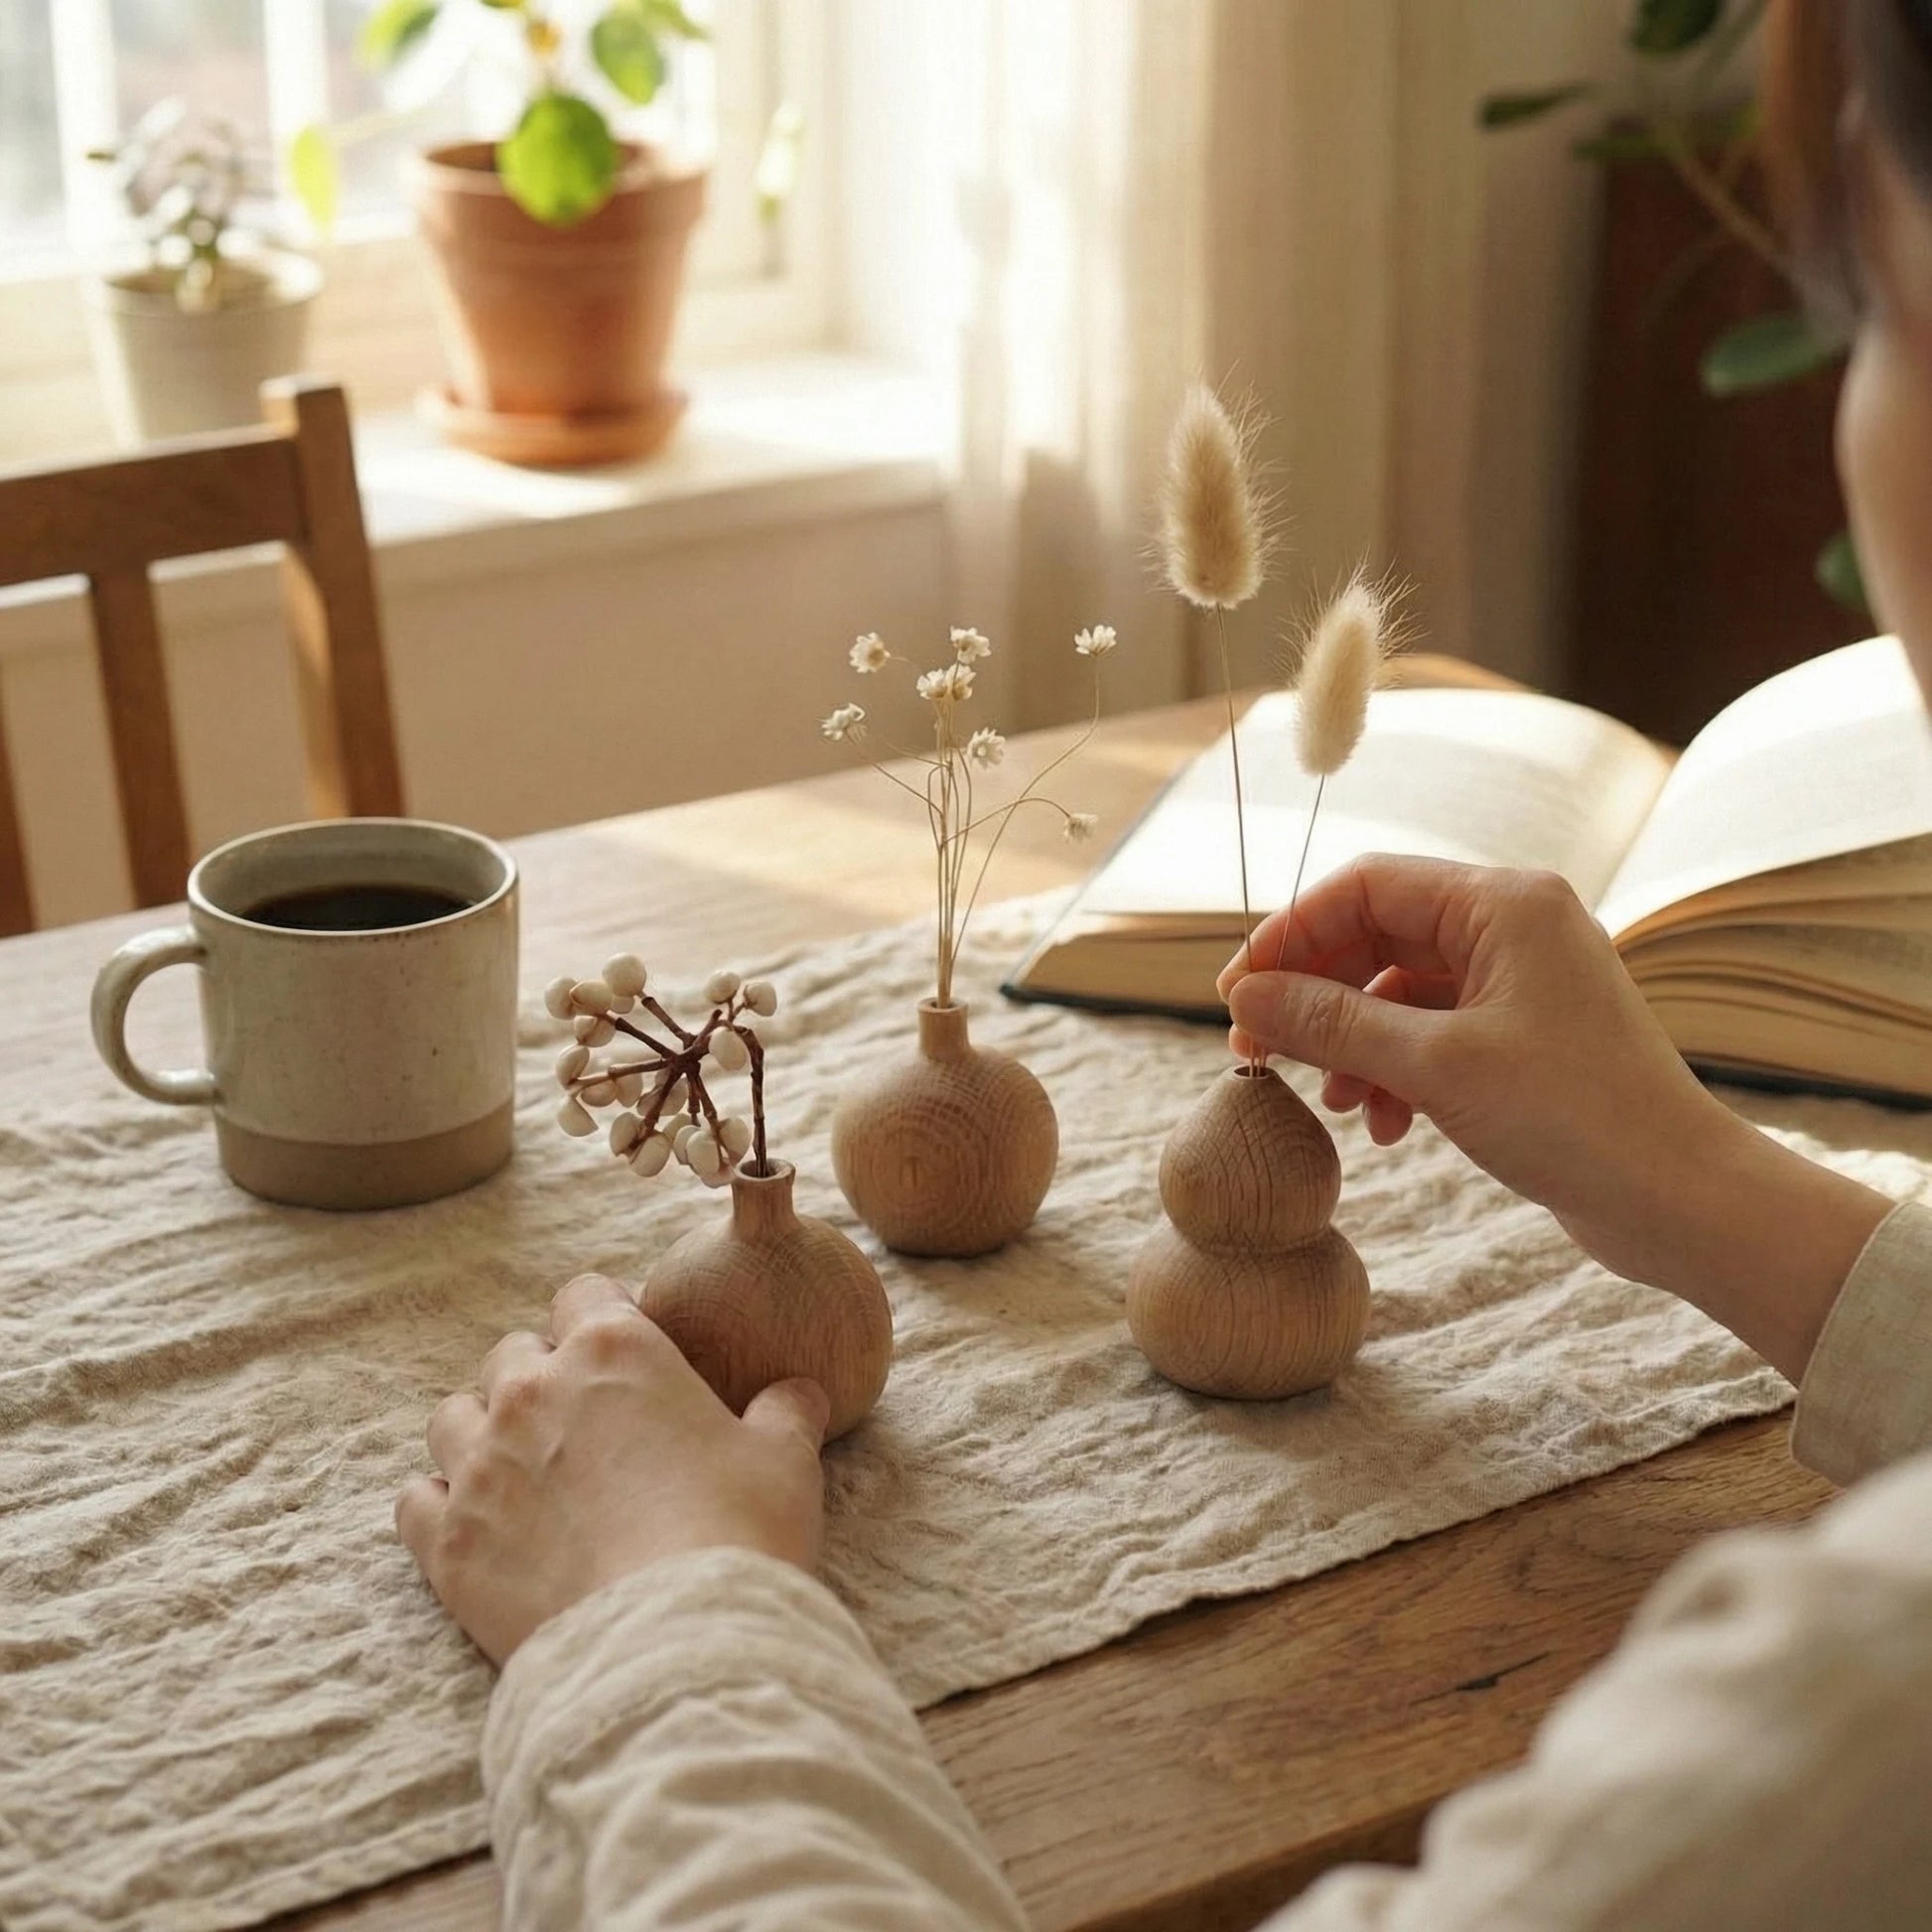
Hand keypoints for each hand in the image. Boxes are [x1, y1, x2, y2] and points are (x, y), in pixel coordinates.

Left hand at [398, 1275, 828, 1664]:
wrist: (674, 1646)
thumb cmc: (738, 1535)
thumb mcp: (785, 1460)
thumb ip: (783, 1413)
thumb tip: (797, 1394)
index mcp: (613, 1348)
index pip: (584, 1294)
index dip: (606, 1320)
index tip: (627, 1358)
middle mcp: (531, 1390)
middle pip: (513, 1354)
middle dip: (542, 1379)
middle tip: (581, 1426)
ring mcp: (479, 1465)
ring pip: (451, 1418)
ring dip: (481, 1435)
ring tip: (521, 1474)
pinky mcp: (446, 1543)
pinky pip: (414, 1500)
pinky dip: (439, 1506)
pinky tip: (478, 1526)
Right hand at [1218, 856, 1890, 1379]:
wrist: (1680, 1200)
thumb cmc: (1574, 1119)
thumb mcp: (1435, 1066)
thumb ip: (1333, 1022)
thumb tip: (1244, 997)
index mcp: (1505, 903)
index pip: (1365, 886)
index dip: (1290, 935)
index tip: (1236, 995)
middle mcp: (1516, 926)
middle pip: (1377, 934)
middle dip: (1315, 996)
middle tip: (1259, 1053)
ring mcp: (1523, 981)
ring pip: (1399, 989)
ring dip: (1352, 1041)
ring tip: (1333, 1102)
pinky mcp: (1525, 1036)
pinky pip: (1432, 1031)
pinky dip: (1396, 1070)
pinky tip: (1387, 1125)